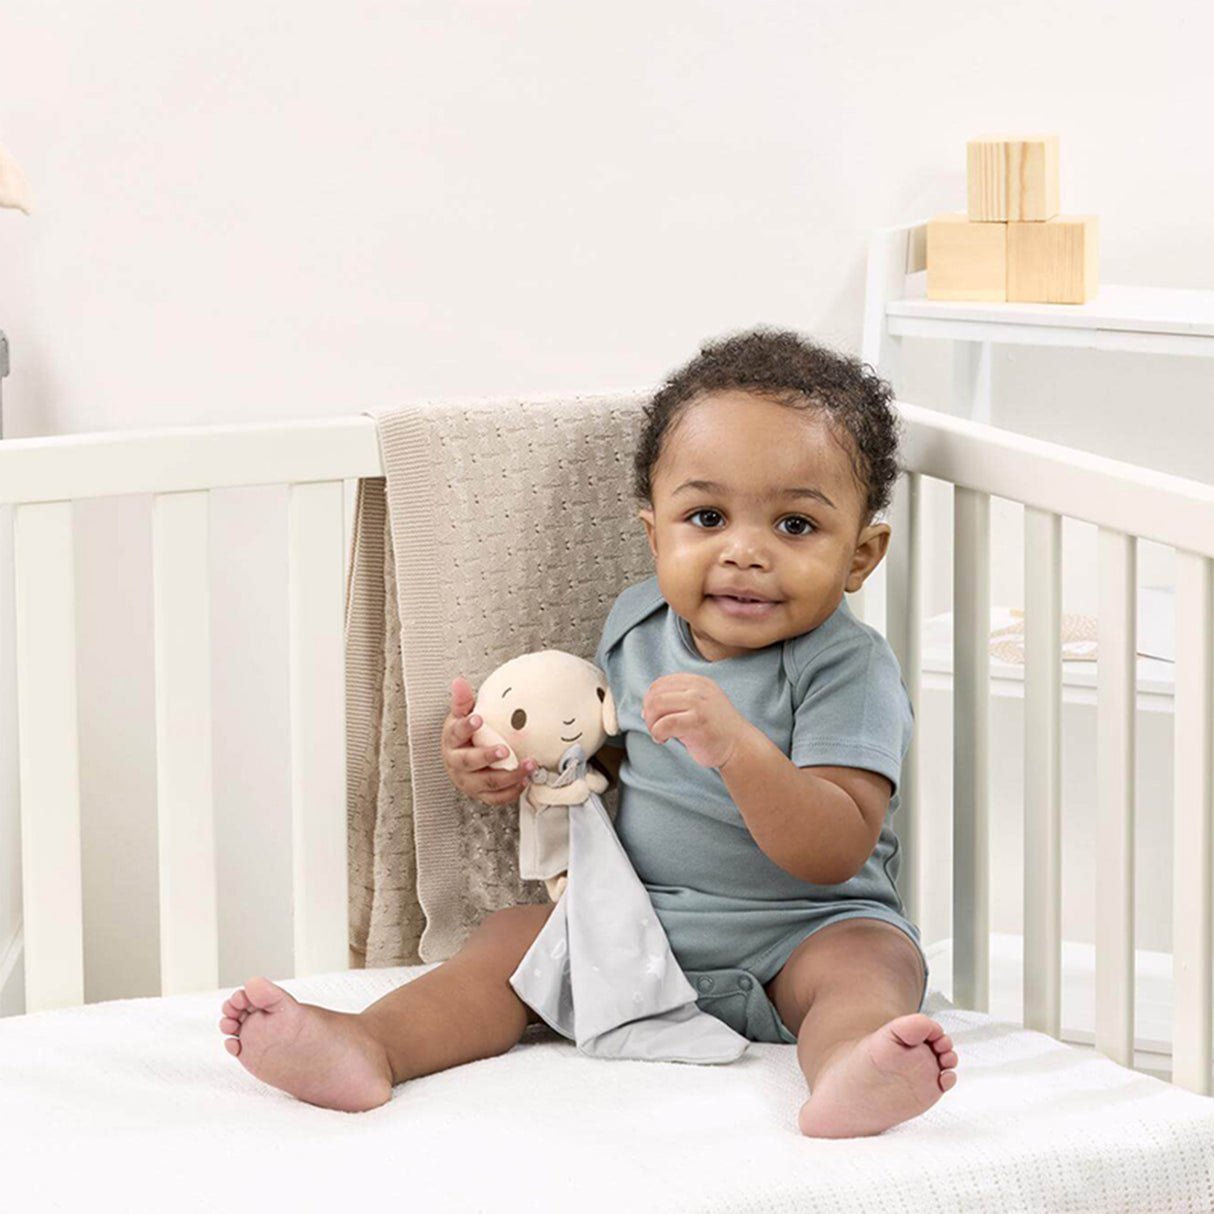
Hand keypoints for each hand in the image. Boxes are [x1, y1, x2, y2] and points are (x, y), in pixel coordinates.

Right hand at [441, 676, 537, 806]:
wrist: (460, 759)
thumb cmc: (464, 736)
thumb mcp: (461, 716)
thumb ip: (462, 701)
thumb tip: (459, 682)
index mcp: (451, 742)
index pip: (456, 733)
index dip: (466, 727)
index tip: (478, 719)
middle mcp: (456, 764)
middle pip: (469, 762)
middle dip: (488, 756)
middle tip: (505, 750)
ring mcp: (468, 782)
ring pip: (487, 783)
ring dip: (509, 775)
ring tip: (528, 764)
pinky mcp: (480, 794)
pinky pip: (496, 798)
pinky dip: (511, 791)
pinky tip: (525, 780)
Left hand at [641, 673, 748, 769]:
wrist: (740, 746)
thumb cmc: (715, 730)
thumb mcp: (699, 705)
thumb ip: (679, 700)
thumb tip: (646, 708)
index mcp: (698, 682)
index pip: (661, 683)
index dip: (649, 700)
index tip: (651, 716)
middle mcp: (699, 689)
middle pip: (655, 693)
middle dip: (648, 713)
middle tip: (653, 728)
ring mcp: (699, 704)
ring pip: (657, 705)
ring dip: (651, 723)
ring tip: (658, 735)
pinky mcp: (698, 722)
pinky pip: (665, 723)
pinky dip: (657, 733)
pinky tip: (663, 740)